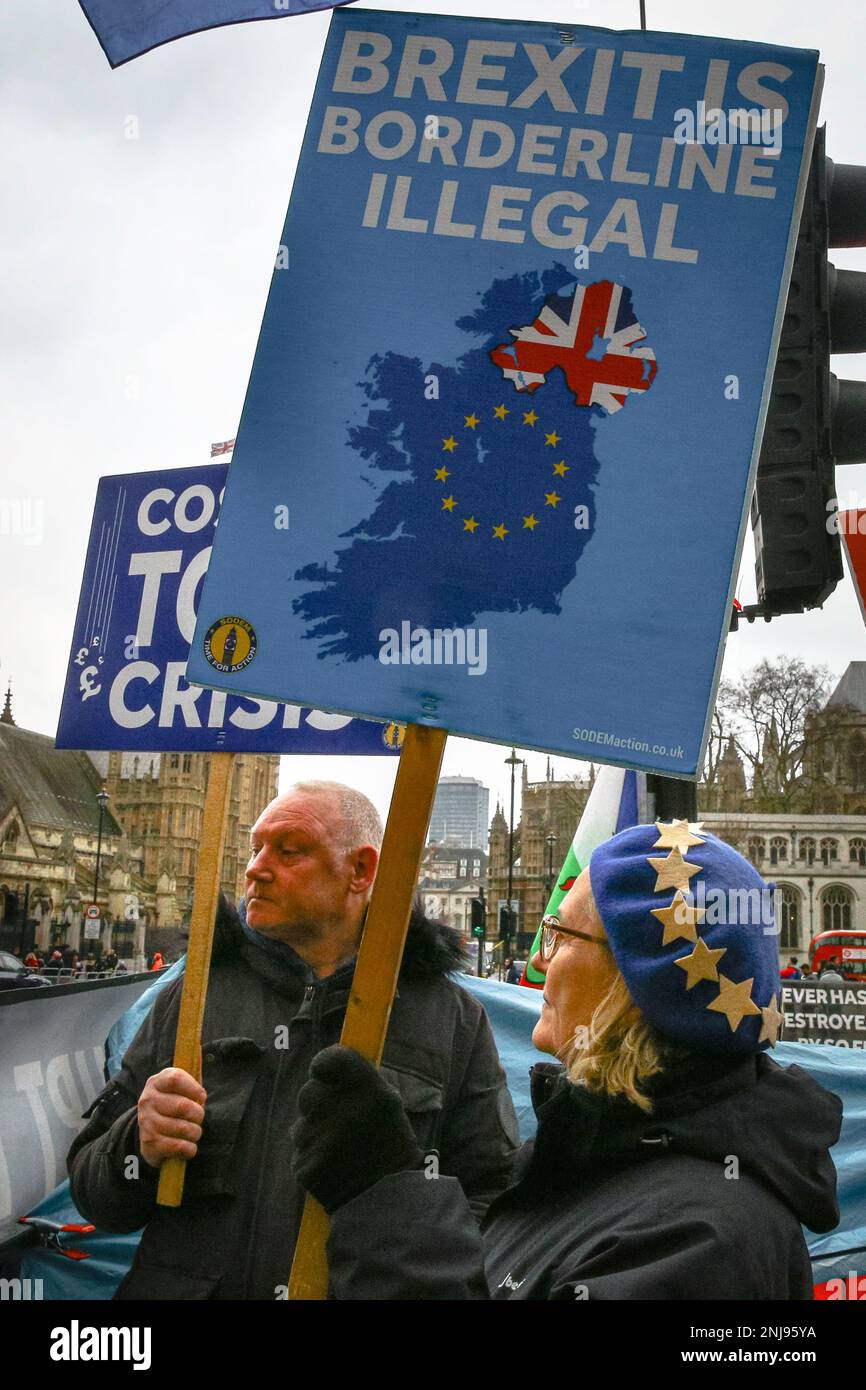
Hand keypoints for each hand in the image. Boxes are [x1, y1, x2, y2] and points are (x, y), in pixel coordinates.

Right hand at [137, 1068, 206, 1168]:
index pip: (176, 1078)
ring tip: (193, 1132)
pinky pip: (179, 1146)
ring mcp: (147, 1122)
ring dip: (196, 1133)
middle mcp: (147, 1100)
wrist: (150, 1135)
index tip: (201, 1096)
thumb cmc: (172, 1106)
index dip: (194, 1088)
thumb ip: (191, 1071)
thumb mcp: (180, 1088)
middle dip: (199, 1115)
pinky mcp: (150, 1143)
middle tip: (198, 1118)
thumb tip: (197, 1047)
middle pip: (184, 1106)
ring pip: (184, 1128)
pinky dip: (190, 1149)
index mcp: (156, 1082)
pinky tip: (187, 1146)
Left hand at [292, 1046, 423, 1213]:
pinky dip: (312, 1157)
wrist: (387, 1203)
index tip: (326, 1072)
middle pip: (309, 1091)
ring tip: (340, 1150)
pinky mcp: (303, 1163)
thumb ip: (361, 1083)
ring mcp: (316, 1136)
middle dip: (318, 1102)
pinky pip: (301, 1151)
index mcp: (365, 1089)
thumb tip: (335, 1070)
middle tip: (337, 1118)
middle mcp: (337, 1107)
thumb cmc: (392, 1151)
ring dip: (315, 1132)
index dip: (325, 1064)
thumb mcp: (389, 1106)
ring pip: (302, 1124)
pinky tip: (332, 1167)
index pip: (330, 1058)